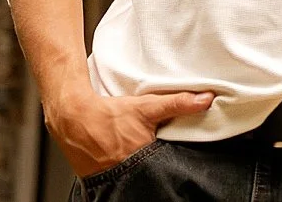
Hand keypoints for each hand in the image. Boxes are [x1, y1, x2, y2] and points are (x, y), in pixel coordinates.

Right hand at [46, 88, 215, 178]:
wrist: (74, 120)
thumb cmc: (109, 115)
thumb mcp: (146, 107)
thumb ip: (178, 103)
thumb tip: (207, 99)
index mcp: (147, 159)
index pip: (172, 171)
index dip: (179, 168)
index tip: (184, 165)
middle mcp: (135, 174)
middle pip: (158, 179)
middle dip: (163, 172)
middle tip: (159, 158)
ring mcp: (119, 181)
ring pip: (143, 182)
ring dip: (148, 175)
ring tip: (145, 162)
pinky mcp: (107, 183)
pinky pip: (127, 182)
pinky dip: (132, 177)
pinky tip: (130, 165)